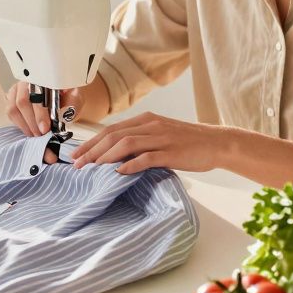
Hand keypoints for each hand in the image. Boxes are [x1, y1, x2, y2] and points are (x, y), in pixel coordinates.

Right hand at [5, 82, 83, 136]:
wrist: (62, 95)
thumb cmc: (67, 95)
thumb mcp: (75, 97)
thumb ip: (72, 103)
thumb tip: (64, 114)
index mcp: (44, 76)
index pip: (38, 93)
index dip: (40, 113)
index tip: (45, 128)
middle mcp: (27, 80)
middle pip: (22, 102)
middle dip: (32, 122)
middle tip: (41, 134)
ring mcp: (18, 89)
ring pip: (13, 108)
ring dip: (24, 125)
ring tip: (36, 134)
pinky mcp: (11, 98)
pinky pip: (10, 113)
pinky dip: (19, 123)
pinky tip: (29, 129)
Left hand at [70, 112, 236, 174]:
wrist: (216, 142)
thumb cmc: (187, 142)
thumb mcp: (160, 135)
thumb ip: (140, 141)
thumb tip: (115, 156)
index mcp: (146, 120)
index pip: (111, 130)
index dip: (91, 142)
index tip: (76, 154)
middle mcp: (151, 125)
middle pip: (113, 136)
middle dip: (92, 150)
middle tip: (77, 164)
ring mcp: (161, 138)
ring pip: (126, 144)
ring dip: (105, 156)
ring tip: (92, 168)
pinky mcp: (171, 152)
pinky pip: (147, 157)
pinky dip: (130, 164)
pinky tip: (119, 172)